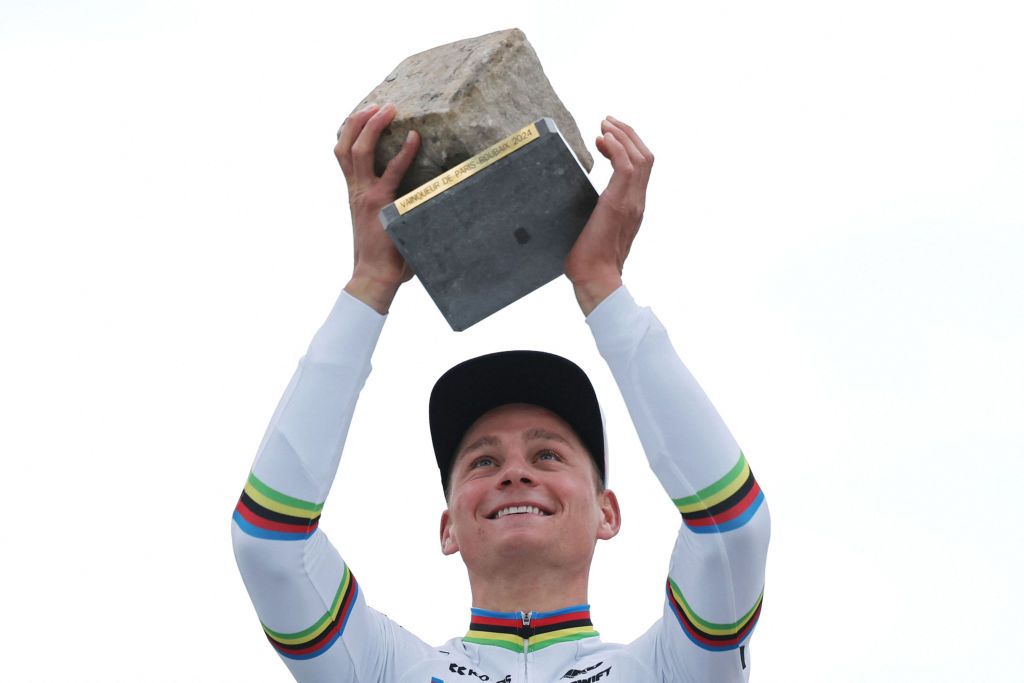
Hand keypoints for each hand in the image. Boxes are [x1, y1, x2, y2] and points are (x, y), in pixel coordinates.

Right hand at [335, 103, 419, 313]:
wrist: (374, 276)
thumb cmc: (384, 256)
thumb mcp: (382, 223)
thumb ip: (394, 207)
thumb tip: (426, 199)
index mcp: (353, 193)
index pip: (343, 154)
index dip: (351, 131)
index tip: (365, 114)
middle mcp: (355, 190)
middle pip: (345, 145)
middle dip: (359, 120)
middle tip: (378, 105)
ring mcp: (365, 195)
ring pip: (358, 151)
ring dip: (372, 126)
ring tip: (388, 109)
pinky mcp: (380, 203)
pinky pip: (392, 171)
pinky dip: (403, 152)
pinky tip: (414, 138)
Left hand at [565, 116, 653, 314]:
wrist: (595, 279)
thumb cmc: (588, 261)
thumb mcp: (594, 230)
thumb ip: (593, 214)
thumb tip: (572, 205)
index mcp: (633, 207)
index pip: (642, 168)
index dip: (628, 146)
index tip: (606, 137)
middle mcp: (637, 202)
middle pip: (645, 157)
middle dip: (627, 134)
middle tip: (606, 122)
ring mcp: (630, 203)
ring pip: (640, 157)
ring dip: (622, 136)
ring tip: (604, 125)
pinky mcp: (617, 204)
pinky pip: (626, 167)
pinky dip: (617, 148)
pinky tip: (602, 140)